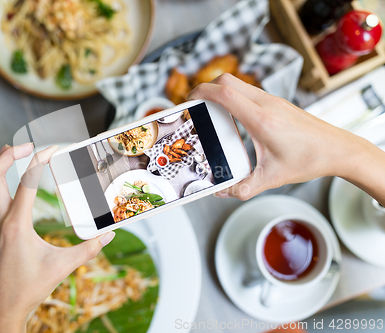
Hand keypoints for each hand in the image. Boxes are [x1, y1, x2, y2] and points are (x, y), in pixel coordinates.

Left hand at [0, 143, 114, 332]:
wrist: (4, 308)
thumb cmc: (30, 289)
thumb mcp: (63, 267)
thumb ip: (89, 249)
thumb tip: (110, 235)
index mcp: (17, 225)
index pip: (26, 182)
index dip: (40, 161)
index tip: (52, 149)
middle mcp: (0, 221)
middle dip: (8, 155)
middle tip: (28, 145)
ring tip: (10, 152)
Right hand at [187, 73, 384, 202]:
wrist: (338, 150)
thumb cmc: (310, 159)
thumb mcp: (272, 178)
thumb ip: (244, 188)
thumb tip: (222, 192)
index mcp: (262, 120)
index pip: (225, 94)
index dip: (202, 92)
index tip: (190, 100)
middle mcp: (267, 105)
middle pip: (228, 81)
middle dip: (207, 89)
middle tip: (196, 105)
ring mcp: (273, 101)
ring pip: (239, 84)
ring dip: (221, 92)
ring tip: (211, 112)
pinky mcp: (277, 103)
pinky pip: (249, 92)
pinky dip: (234, 98)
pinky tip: (233, 118)